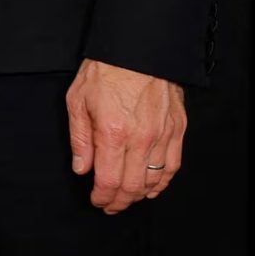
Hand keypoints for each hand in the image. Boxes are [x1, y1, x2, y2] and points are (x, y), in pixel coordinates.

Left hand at [68, 58, 185, 211]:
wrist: (137, 50)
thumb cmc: (104, 72)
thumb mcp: (77, 101)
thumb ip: (80, 139)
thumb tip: (81, 169)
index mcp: (113, 132)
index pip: (109, 179)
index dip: (102, 196)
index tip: (96, 201)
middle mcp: (141, 138)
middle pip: (133, 186)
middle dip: (119, 202)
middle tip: (109, 206)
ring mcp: (163, 135)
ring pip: (155, 180)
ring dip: (140, 195)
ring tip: (127, 199)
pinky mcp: (177, 130)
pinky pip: (173, 165)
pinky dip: (163, 182)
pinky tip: (152, 188)